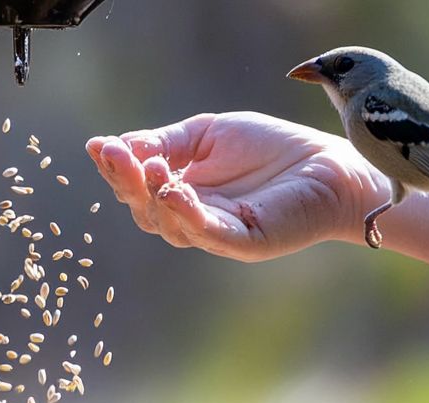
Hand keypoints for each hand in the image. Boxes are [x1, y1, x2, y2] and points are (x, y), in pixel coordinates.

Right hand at [86, 112, 388, 262]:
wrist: (329, 163)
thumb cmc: (270, 149)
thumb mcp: (207, 135)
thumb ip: (166, 142)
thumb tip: (114, 145)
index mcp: (181, 195)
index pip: (138, 189)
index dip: (117, 170)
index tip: (99, 146)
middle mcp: (194, 220)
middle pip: (145, 211)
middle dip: (127, 182)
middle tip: (115, 154)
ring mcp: (218, 234)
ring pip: (170, 225)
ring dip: (153, 195)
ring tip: (150, 166)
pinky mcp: (246, 242)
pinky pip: (209, 233)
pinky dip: (186, 215)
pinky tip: (173, 191)